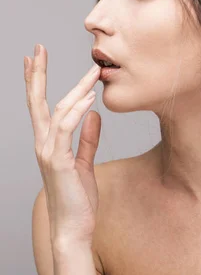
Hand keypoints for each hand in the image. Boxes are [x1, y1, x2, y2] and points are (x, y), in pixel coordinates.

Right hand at [25, 44, 101, 244]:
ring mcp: (48, 152)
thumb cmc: (78, 198)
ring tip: (91, 71)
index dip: (34, 81)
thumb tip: (93, 114)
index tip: (34, 59)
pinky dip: (77, 111)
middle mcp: (43, 144)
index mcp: (48, 143)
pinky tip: (90, 98)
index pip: (39, 106)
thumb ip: (87, 138)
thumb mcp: (84, 162)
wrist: (74, 226)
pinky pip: (67, 130)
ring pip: (56, 111)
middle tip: (38, 48)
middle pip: (37, 102)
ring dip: (74, 89)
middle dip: (36, 74)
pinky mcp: (58, 161)